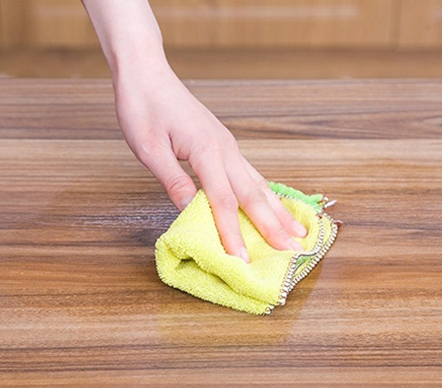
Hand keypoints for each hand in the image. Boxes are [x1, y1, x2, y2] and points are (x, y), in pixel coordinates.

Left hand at [113, 62, 306, 261]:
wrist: (146, 72)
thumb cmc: (143, 107)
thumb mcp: (149, 148)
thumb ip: (173, 180)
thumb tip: (189, 212)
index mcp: (207, 150)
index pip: (224, 201)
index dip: (234, 234)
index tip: (243, 261)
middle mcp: (225, 149)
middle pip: (253, 195)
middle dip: (274, 226)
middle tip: (296, 251)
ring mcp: (228, 146)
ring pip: (259, 183)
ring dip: (278, 210)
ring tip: (298, 231)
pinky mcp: (224, 144)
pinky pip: (251, 174)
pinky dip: (266, 194)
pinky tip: (273, 204)